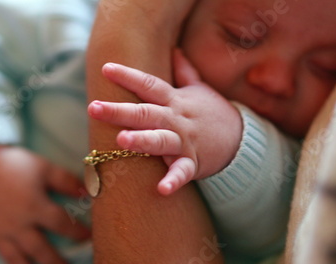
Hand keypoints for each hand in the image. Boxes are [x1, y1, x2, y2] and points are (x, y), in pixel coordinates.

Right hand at [0, 146, 89, 263]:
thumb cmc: (14, 163)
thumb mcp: (44, 167)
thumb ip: (67, 181)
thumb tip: (88, 191)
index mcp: (35, 207)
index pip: (62, 224)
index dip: (78, 232)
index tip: (89, 237)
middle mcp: (17, 224)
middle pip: (40, 249)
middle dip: (55, 262)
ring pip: (13, 257)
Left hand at [88, 49, 242, 195]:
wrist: (241, 139)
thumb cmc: (212, 112)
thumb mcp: (200, 89)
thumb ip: (185, 71)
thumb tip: (175, 49)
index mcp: (174, 100)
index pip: (149, 85)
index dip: (128, 76)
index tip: (106, 68)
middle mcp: (176, 119)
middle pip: (146, 112)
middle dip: (120, 111)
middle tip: (94, 108)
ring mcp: (185, 141)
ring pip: (161, 140)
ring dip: (142, 140)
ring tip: (121, 140)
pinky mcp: (193, 163)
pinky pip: (182, 172)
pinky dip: (173, 180)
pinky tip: (162, 189)